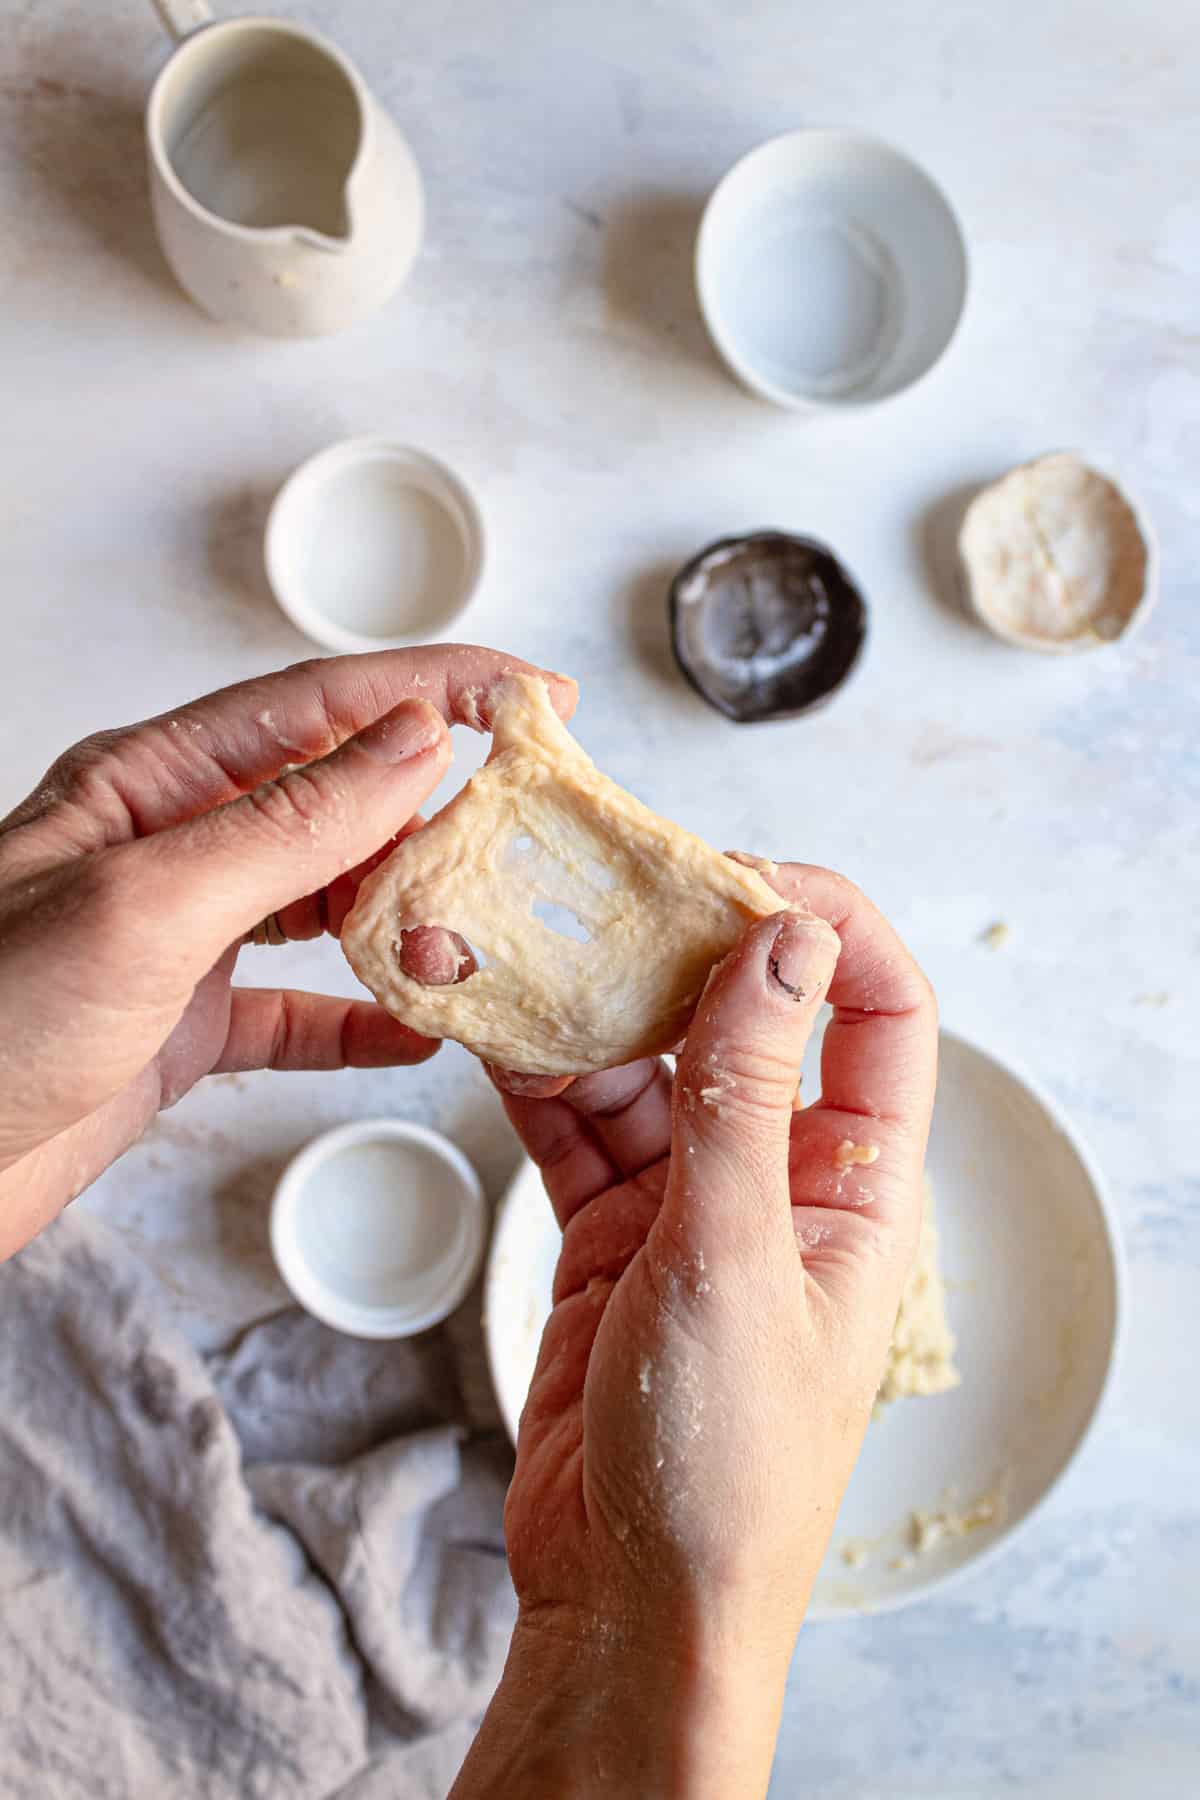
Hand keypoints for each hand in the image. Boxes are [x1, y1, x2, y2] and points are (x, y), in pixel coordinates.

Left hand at [0, 646, 575, 1261]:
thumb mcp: (148, 904)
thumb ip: (290, 824)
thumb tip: (414, 740)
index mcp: (153, 783)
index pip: (322, 706)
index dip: (436, 687)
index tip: (532, 695)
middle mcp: (172, 848)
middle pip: (337, 800)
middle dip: (434, 818)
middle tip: (516, 846)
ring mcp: (179, 938)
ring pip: (327, 902)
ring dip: (405, 918)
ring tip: (466, 941)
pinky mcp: (179, 1026)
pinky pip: (296, 1010)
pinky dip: (360, 1020)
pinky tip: (413, 1032)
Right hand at [453, 867, 936, 1798]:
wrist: (631, 1603)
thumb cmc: (724, 1468)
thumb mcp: (734, 1261)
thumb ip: (744, 1094)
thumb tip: (781, 942)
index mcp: (858, 1184)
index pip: (877, 1011)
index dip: (826, 927)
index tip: (739, 873)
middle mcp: (782, 1176)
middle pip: (746, 1018)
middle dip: (680, 949)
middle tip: (605, 887)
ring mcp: (692, 1200)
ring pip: (646, 1062)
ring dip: (587, 1008)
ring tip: (522, 948)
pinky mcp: (612, 1230)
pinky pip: (577, 1122)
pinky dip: (534, 1074)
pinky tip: (490, 1025)